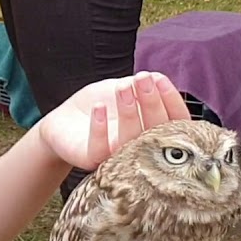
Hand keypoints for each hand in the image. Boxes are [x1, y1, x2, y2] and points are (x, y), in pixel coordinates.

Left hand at [38, 71, 191, 170]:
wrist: (66, 120)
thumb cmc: (103, 104)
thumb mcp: (127, 88)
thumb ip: (145, 86)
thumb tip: (159, 79)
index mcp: (155, 132)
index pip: (175, 123)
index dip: (171, 102)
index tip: (160, 80)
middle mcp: (142, 150)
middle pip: (156, 133)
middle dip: (151, 104)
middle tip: (143, 80)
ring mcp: (118, 158)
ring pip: (130, 142)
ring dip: (128, 113)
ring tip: (123, 88)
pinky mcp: (92, 161)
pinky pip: (99, 151)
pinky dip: (99, 129)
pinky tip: (99, 107)